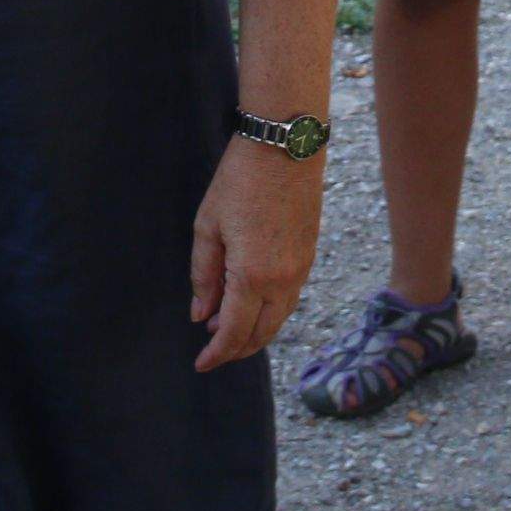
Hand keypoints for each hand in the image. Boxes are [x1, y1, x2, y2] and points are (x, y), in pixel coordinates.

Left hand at [188, 136, 321, 370]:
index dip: (217, 353)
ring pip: (279, 319)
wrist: (285, 146)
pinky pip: (290, 299)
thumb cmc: (240, 181)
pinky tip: (252, 303)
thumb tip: (201, 315)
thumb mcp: (208, 226)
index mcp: (253, 276)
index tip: (201, 363)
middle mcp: (283, 281)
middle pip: (261, 334)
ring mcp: (301, 269)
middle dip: (236, 349)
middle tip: (213, 350)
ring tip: (227, 327)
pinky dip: (270, 313)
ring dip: (254, 332)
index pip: (234, 332)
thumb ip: (203, 276)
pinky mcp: (309, 256)